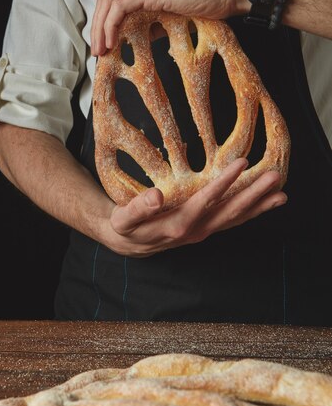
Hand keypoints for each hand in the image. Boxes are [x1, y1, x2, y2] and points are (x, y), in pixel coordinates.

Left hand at [91, 0, 254, 54]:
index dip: (102, 21)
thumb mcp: (170, 16)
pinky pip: (119, 7)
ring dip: (100, 28)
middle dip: (97, 26)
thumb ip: (150, 24)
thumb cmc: (205, 5)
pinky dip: (111, 25)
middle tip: (97, 50)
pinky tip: (113, 41)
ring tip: (102, 50)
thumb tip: (132, 40)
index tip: (102, 42)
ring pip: (108, 2)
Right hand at [102, 158, 286, 256]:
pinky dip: (252, 213)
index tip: (241, 163)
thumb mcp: (124, 218)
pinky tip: (266, 203)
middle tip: (275, 176)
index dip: (224, 182)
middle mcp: (196, 230)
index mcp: (178, 225)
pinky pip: (233, 221)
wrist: (128, 243)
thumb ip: (138, 208)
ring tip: (281, 193)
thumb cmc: (125, 226)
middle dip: (254, 194)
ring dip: (259, 206)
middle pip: (230, 212)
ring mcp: (204, 231)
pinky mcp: (206, 229)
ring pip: (236, 219)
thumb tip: (156, 196)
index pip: (206, 200)